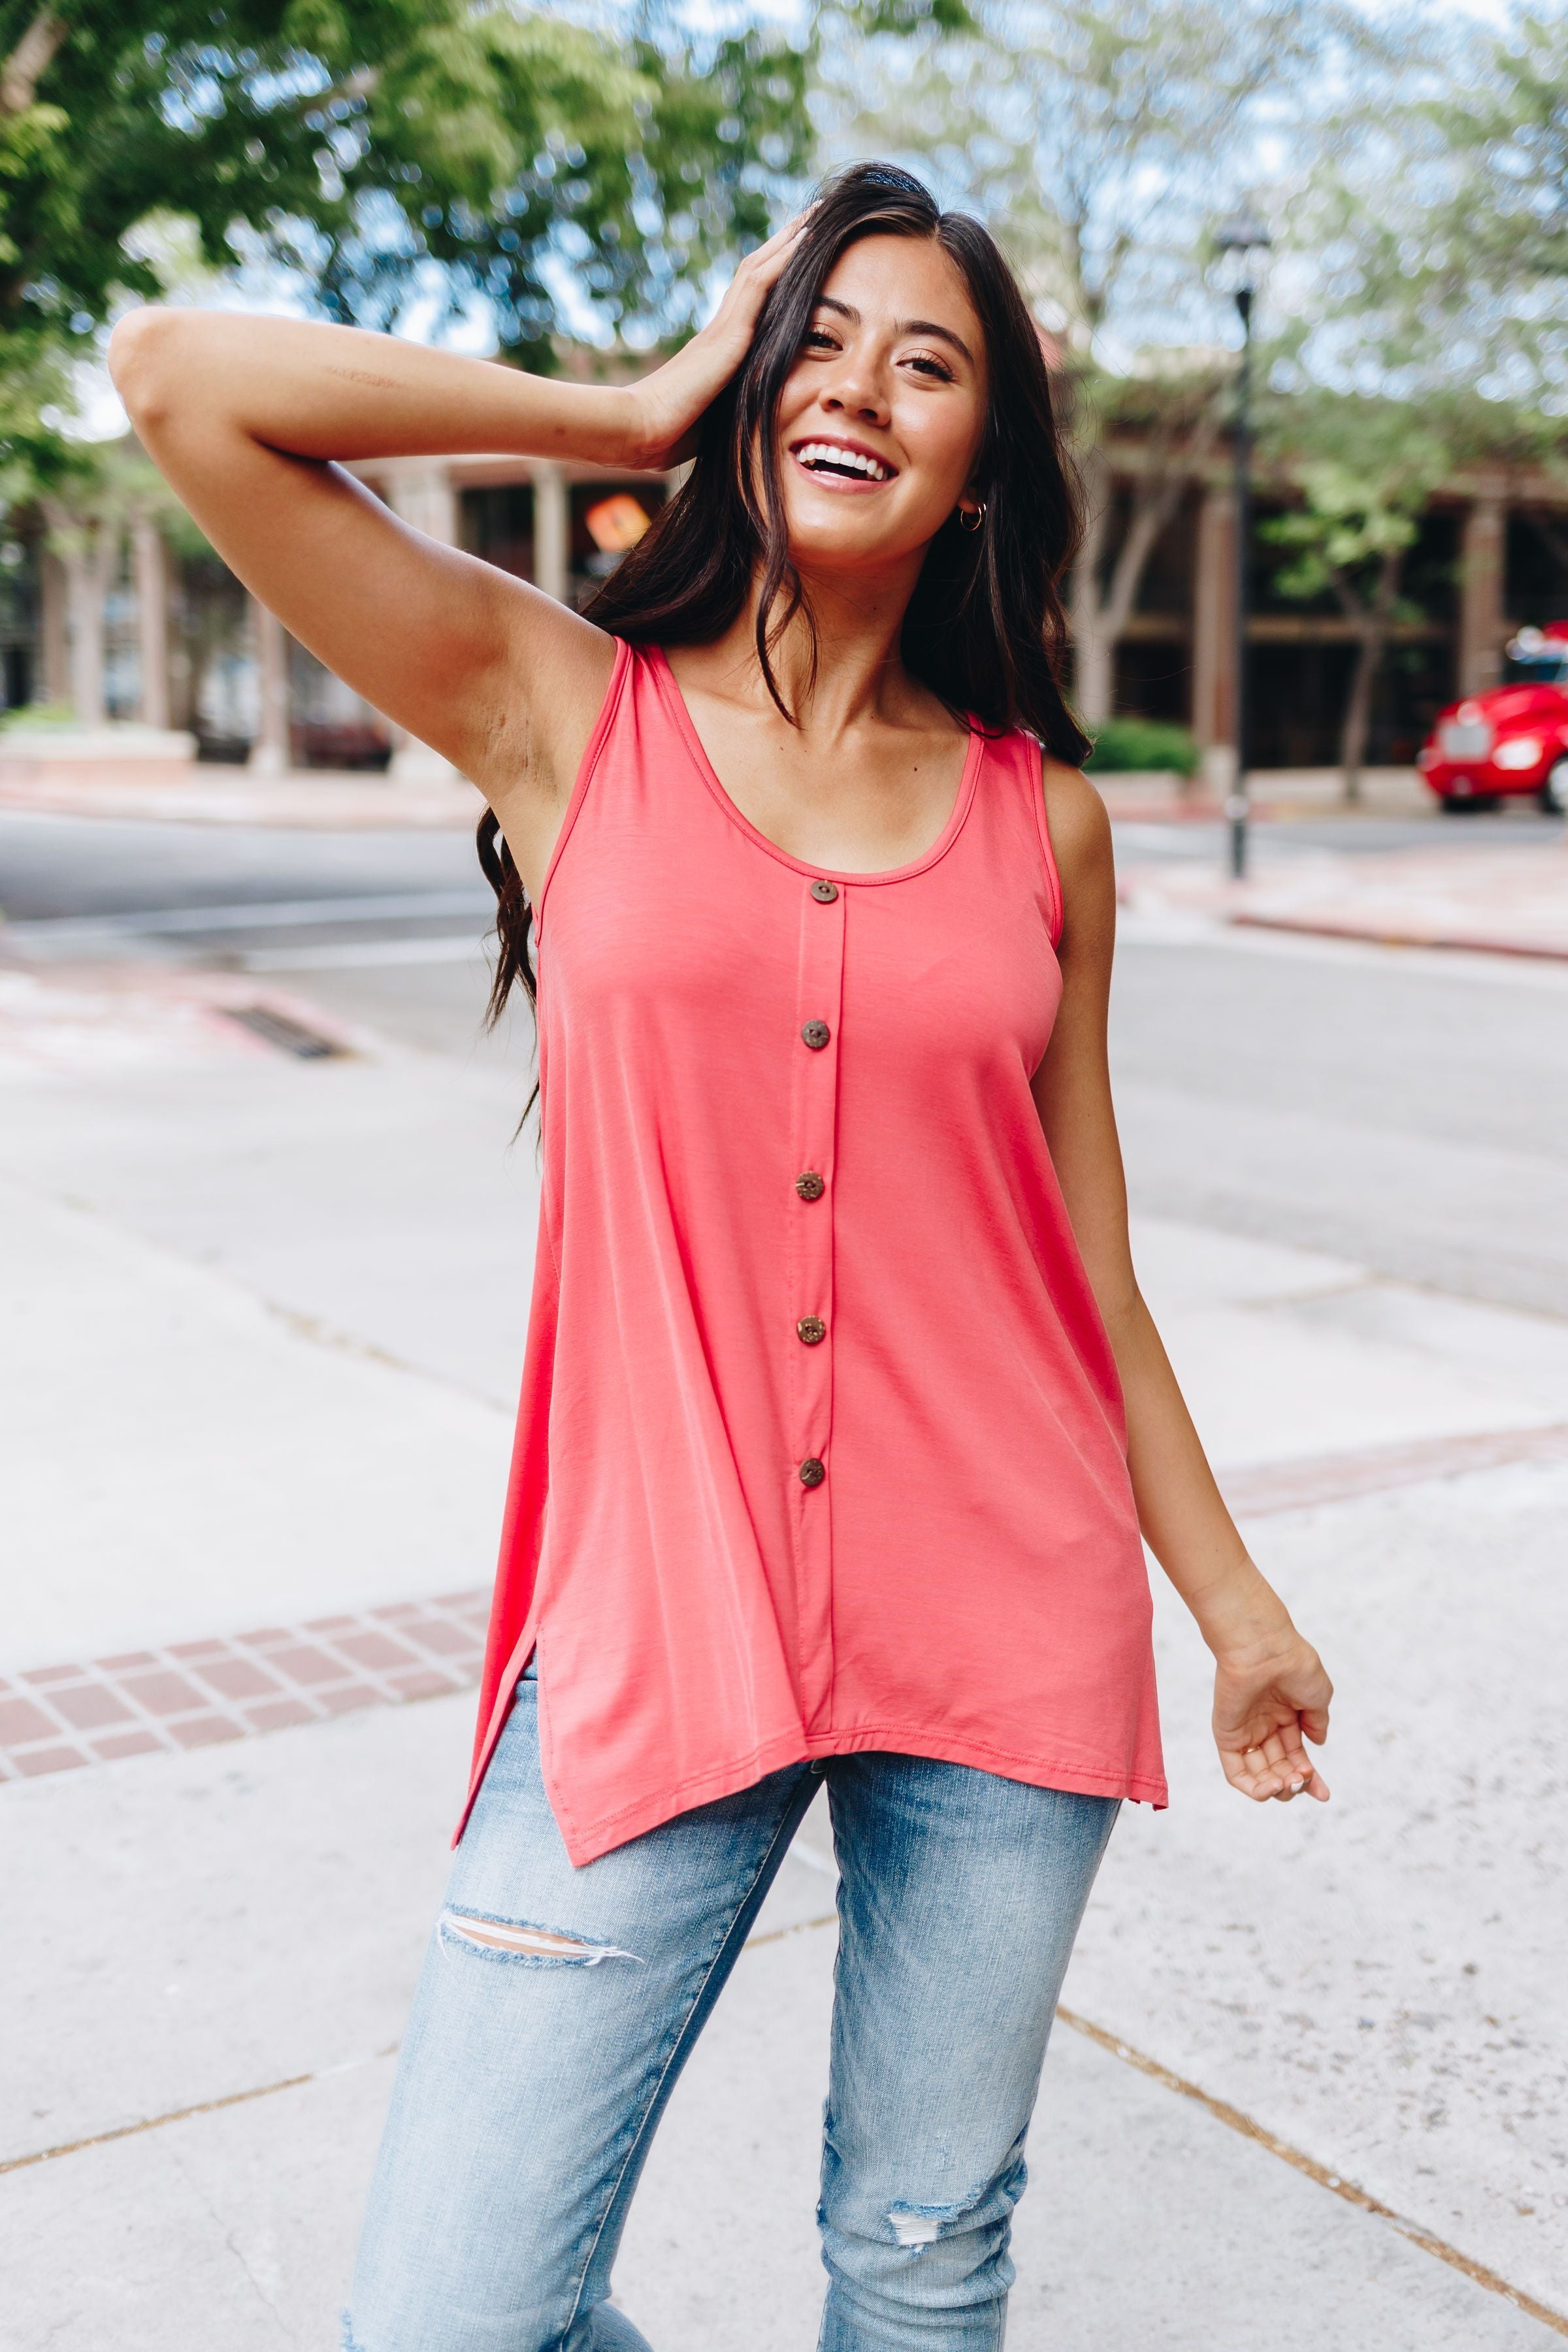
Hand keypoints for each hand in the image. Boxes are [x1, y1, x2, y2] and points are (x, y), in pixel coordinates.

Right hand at [628, 213, 811, 468]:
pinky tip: (806, 236)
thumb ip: (733, 411)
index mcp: (718, 349)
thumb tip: (754, 428)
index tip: (798, 258)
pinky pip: (761, 283)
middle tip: (811, 219)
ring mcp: (723, 327)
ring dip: (788, 240)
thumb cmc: (669, 436)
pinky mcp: (728, 333)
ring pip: (760, 268)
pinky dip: (784, 258)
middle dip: (784, 246)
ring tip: (814, 215)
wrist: (641, 429)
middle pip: (756, 273)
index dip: (774, 277)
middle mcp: (721, 329)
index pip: (752, 302)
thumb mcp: (715, 422)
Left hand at [1212, 1629, 1331, 1803]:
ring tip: (1289, 1784)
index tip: (1324, 1795)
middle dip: (1295, 1784)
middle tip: (1305, 1781)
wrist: (1265, 1650)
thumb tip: (1317, 1743)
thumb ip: (1316, 1723)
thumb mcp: (1317, 1696)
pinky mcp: (1226, 1735)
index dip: (1311, 1779)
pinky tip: (1271, 1788)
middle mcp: (1265, 1725)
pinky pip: (1235, 1771)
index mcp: (1286, 1716)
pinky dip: (1252, 1787)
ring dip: (1277, 1789)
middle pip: (1280, 1769)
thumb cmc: (1294, 1665)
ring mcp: (1245, 1731)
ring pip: (1259, 1774)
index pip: (1297, 1757)